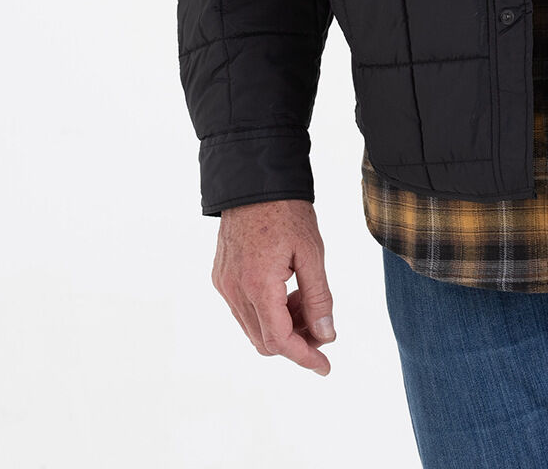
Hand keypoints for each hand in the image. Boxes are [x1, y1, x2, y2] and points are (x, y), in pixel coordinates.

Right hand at [212, 198, 336, 374]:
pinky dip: (268, 310)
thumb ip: (319, 297)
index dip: (304, 357)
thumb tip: (326, 335)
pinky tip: (288, 290)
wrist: (254, 181)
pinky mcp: (221, 277)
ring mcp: (224, 284)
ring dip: (282, 325)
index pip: (280, 340)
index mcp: (258, 285)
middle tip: (322, 325)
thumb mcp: (312, 252)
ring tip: (306, 299)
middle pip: (266, 341)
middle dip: (297, 341)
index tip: (325, 366)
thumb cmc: (286, 211)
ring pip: (254, 328)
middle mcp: (235, 291)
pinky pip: (244, 309)